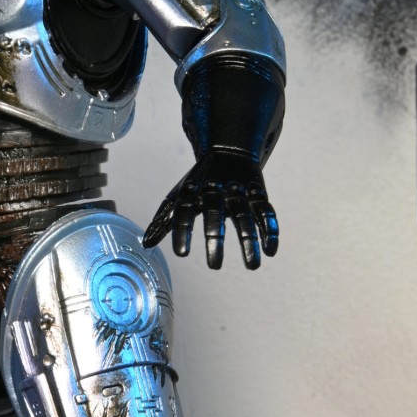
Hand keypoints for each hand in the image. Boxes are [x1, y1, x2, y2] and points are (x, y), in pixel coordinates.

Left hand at [143, 151, 278, 269]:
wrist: (229, 149)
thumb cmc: (199, 181)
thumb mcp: (178, 195)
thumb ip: (164, 220)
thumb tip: (146, 244)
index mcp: (193, 192)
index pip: (183, 212)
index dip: (181, 232)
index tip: (181, 254)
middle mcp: (215, 191)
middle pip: (214, 215)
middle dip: (215, 239)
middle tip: (214, 266)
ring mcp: (238, 192)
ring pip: (244, 216)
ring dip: (249, 241)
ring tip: (252, 266)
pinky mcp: (258, 193)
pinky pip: (266, 211)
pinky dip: (270, 230)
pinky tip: (270, 251)